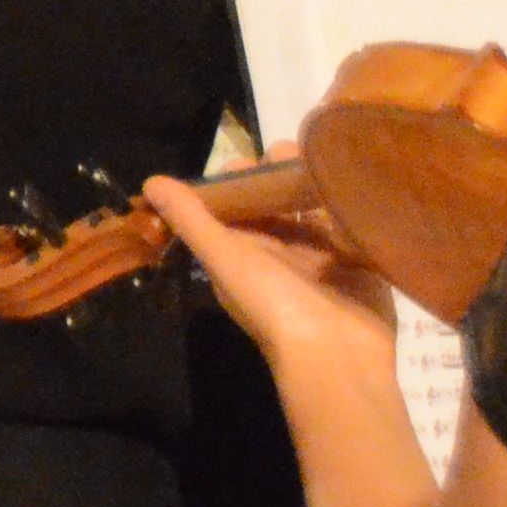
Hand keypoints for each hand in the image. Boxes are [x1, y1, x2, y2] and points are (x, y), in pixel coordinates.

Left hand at [144, 176, 398, 370]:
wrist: (338, 355)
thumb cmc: (274, 306)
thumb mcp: (227, 260)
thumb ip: (192, 221)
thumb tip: (150, 183)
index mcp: (242, 252)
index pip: (234, 203)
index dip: (237, 178)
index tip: (249, 159)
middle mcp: (278, 251)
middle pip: (274, 200)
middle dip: (278, 174)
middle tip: (290, 150)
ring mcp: (320, 255)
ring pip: (312, 206)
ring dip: (313, 181)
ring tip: (321, 155)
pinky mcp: (356, 259)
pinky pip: (348, 220)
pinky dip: (347, 200)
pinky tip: (352, 177)